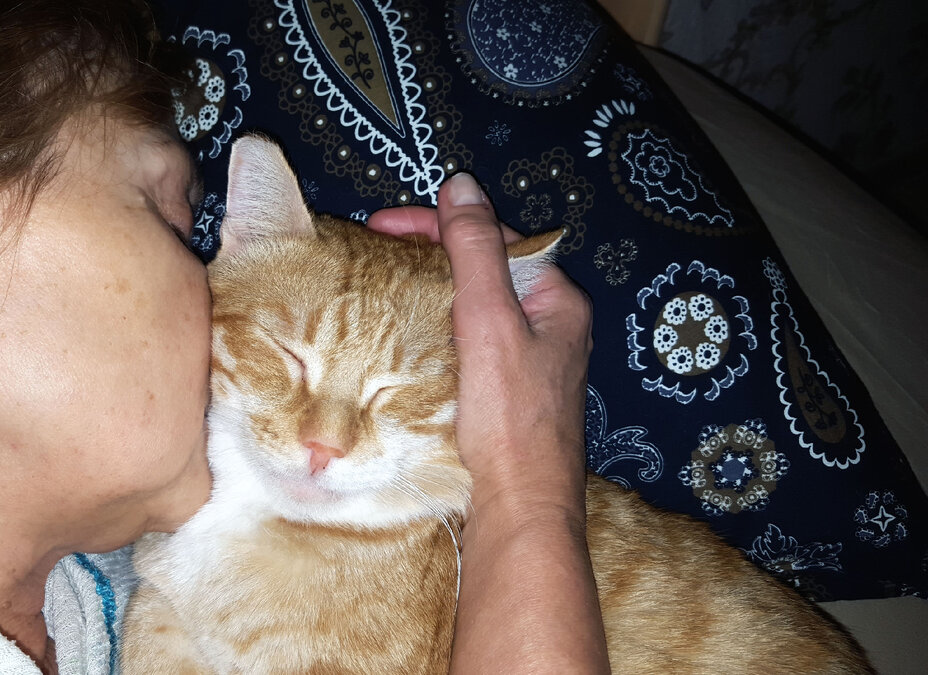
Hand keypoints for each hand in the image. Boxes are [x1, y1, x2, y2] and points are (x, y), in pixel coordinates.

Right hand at [370, 173, 608, 672]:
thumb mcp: (489, 319)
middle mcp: (549, 324)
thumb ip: (475, 250)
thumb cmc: (511, 416)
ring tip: (382, 284)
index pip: (494, 237)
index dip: (438, 222)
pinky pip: (467, 339)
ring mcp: (529, 358)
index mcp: (557, 298)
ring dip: (430, 289)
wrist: (520, 503)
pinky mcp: (506, 389)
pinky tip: (405, 333)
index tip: (382, 224)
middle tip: (374, 251)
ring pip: (473, 304)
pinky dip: (435, 326)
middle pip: (484, 268)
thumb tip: (461, 185)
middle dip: (429, 254)